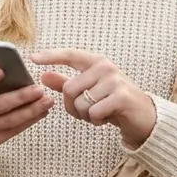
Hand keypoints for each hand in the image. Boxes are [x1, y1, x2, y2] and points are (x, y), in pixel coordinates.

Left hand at [31, 49, 156, 148]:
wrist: (143, 115)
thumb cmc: (113, 101)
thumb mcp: (89, 90)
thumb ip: (66, 82)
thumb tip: (43, 76)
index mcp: (96, 62)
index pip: (70, 55)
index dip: (51, 56)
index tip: (33, 59)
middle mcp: (105, 67)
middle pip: (69, 89)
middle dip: (72, 107)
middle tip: (86, 111)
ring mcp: (114, 81)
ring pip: (80, 103)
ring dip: (85, 116)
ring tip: (99, 113)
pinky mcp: (121, 97)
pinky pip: (93, 113)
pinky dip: (95, 121)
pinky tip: (106, 118)